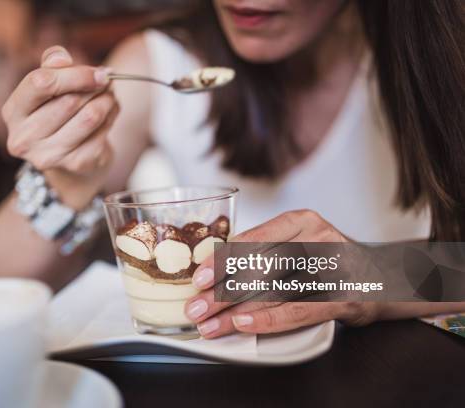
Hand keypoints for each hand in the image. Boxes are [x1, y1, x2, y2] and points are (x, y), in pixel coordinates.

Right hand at [2, 46, 118, 176]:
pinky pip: (102, 133)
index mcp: (13, 111)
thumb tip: (61, 57)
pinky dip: (111, 119)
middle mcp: (24, 137)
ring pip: (90, 117)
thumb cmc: (56, 112)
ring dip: (107, 101)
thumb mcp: (49, 86)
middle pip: (70, 101)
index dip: (75, 74)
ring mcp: (48, 155)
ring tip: (109, 95)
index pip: (41, 83)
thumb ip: (52, 65)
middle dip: (95, 87)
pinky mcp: (73, 164)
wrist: (68, 156)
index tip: (98, 72)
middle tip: (107, 81)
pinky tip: (108, 115)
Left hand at [185, 210, 378, 337]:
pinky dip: (267, 320)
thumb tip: (214, 269)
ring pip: (272, 292)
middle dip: (221, 292)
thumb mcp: (299, 241)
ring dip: (235, 312)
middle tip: (196, 307)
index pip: (253, 240)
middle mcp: (318, 238)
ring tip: (209, 324)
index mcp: (301, 221)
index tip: (199, 278)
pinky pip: (297, 311)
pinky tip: (243, 325)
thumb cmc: (329, 259)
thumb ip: (265, 249)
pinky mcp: (343, 297)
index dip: (222, 261)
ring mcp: (333, 268)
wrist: (383, 276)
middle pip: (258, 268)